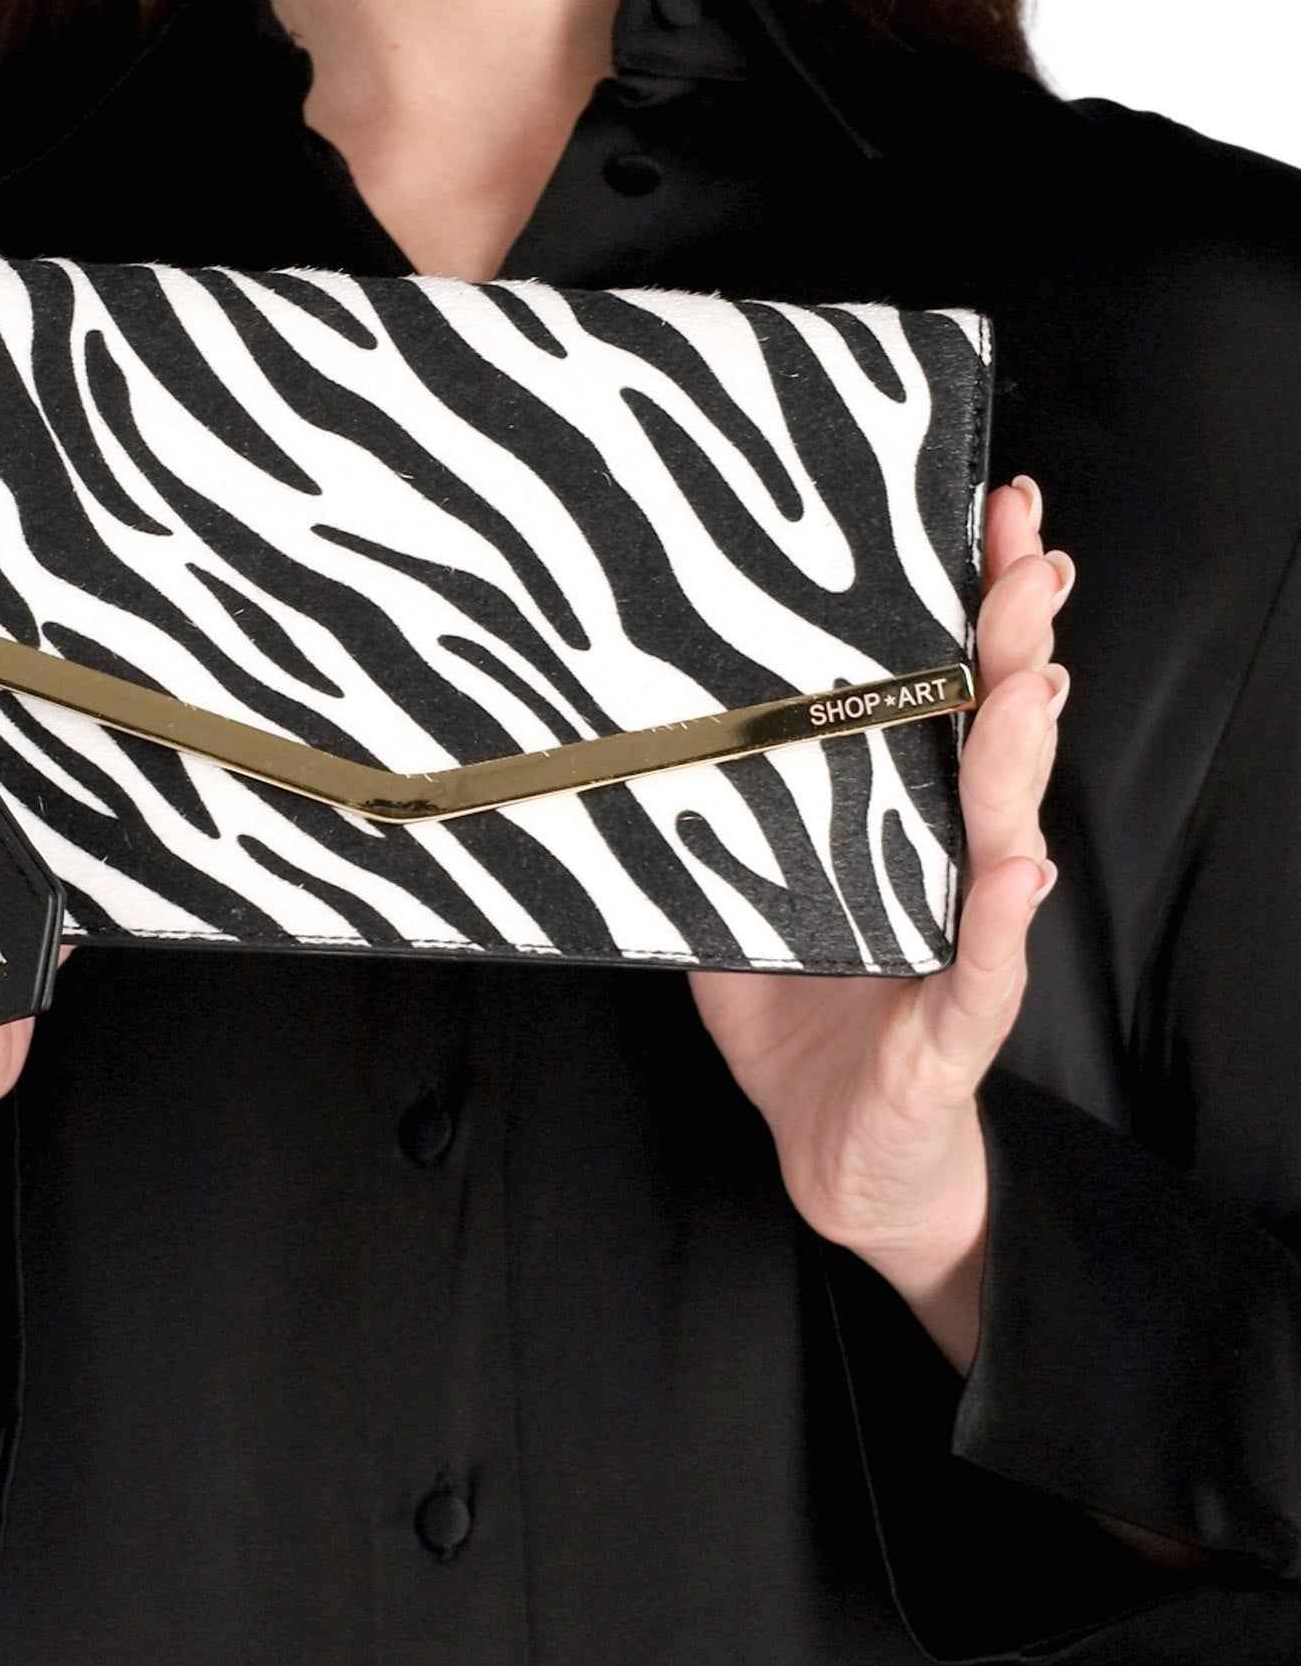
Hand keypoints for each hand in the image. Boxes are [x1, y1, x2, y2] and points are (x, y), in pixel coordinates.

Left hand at [688, 474, 1072, 1256]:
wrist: (835, 1154)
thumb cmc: (799, 1017)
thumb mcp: (734, 896)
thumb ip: (713, 814)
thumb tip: (633, 720)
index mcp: (908, 818)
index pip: (951, 692)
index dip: (974, 605)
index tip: (986, 511)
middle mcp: (954, 861)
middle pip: (997, 732)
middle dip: (1017, 636)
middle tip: (1031, 547)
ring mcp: (970, 938)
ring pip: (1007, 828)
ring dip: (1023, 749)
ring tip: (1033, 675)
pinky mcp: (959, 1023)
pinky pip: (986, 964)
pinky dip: (1002, 915)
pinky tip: (1019, 866)